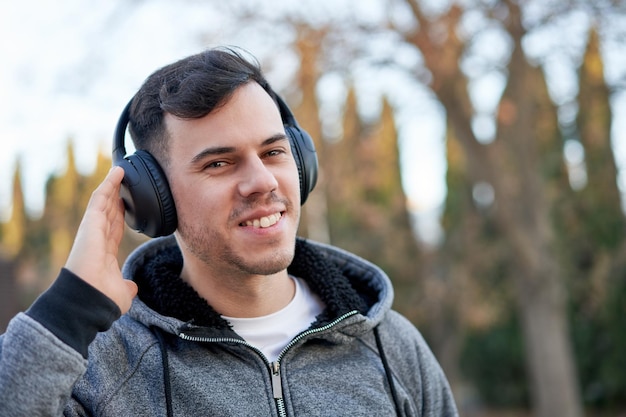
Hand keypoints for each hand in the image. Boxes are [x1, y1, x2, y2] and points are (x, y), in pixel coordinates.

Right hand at [65, 166, 137, 312]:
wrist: (90, 300)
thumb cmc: (102, 299)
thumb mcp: (122, 292)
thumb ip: (127, 286)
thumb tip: (132, 287)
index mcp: (105, 251)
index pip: (115, 227)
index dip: (122, 213)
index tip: (129, 202)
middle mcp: (98, 238)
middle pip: (110, 210)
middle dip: (117, 195)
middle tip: (126, 178)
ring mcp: (93, 230)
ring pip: (104, 202)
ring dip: (113, 185)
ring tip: (122, 170)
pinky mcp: (90, 224)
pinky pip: (100, 199)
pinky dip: (108, 185)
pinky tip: (117, 173)